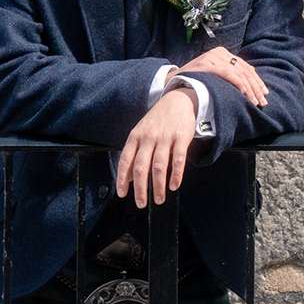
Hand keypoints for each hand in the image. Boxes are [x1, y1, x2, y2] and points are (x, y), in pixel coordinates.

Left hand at [115, 87, 196, 207]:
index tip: (122, 194)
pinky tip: (174, 185)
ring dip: (158, 186)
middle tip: (141, 203)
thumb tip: (127, 178)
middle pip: (141, 167)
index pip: (125, 161)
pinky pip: (178, 160)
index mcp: (135, 137)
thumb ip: (134, 154)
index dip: (122, 179)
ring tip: (159, 199)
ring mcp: (165, 137)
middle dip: (140, 189)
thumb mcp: (141, 133)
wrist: (178, 100)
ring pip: (159, 167)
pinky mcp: (181, 138)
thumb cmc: (157, 121)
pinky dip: (176, 175)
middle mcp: (148, 137)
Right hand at [178, 47, 268, 107]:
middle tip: (262, 101)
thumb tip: (249, 87)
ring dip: (250, 88)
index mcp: (223, 53)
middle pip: (244, 69)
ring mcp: (213, 57)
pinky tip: (244, 93)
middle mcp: (219, 53)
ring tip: (255, 101)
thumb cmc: (196, 81)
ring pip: (238, 72)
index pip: (245, 66)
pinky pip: (228, 73)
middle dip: (256, 86)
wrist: (174, 81)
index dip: (256, 80)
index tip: (264, 93)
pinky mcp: (207, 64)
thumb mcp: (215, 75)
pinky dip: (238, 83)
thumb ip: (229, 76)